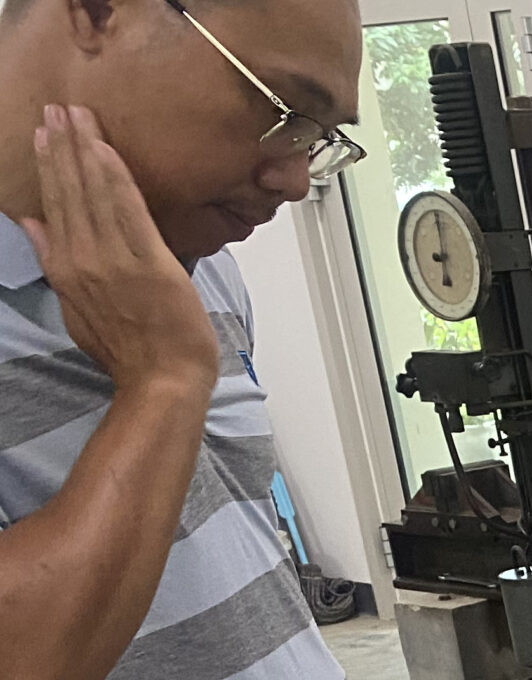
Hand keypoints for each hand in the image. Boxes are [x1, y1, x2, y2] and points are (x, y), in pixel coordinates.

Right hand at [22, 106, 220, 396]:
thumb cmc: (128, 353)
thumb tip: (32, 223)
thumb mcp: (75, 309)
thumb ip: (52, 262)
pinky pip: (128, 211)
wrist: (163, 382)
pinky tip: (106, 149)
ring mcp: (115, 261)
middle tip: (55, 109)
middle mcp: (84, 259)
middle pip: (68, 191)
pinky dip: (115, 177)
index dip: (47, 166)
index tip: (42, 133)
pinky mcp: (150, 265)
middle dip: (60, 146)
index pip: (53, 205)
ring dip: (84, 149)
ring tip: (76, 114)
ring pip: (93, 194)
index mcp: (66, 269)